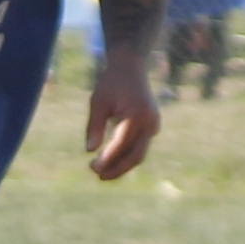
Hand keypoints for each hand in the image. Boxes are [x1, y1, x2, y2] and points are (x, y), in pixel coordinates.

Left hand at [82, 61, 157, 181]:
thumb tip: (90, 151)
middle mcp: (150, 122)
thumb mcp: (98, 101)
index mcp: (137, 115)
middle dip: (117, 169)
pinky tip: (110, 162)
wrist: (131, 68)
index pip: (121, 144)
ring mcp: (154, 126)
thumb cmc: (111, 83)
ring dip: (121, 165)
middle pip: (135, 155)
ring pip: (139, 154)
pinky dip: (126, 156)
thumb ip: (94, 126)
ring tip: (101, 172)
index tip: (93, 168)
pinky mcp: (152, 128)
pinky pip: (140, 147)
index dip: (107, 159)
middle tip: (97, 175)